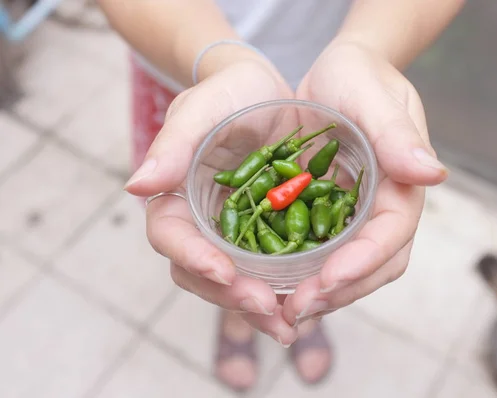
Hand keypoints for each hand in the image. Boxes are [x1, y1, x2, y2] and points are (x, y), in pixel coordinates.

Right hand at [125, 59, 298, 345]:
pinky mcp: (269, 237)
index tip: (223, 271)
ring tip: (290, 324)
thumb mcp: (203, 107)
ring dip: (260, 308)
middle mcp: (202, 224)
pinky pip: (271, 273)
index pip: (171, 237)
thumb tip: (136, 187)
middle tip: (267, 308)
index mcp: (176, 197)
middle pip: (203, 274)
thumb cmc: (230, 93)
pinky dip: (286, 293)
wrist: (268, 93)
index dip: (193, 258)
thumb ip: (173, 144)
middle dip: (232, 295)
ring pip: (236, 284)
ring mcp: (235, 236)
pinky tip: (309, 305)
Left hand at [283, 41, 448, 324]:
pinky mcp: (335, 218)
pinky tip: (276, 287)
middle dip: (340, 291)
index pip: (392, 235)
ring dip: (323, 294)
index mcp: (404, 185)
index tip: (326, 280)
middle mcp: (387, 209)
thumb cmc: (358, 76)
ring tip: (283, 310)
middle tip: (296, 309)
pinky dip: (307, 276)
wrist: (340, 74)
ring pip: (353, 270)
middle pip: (375, 265)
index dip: (363, 262)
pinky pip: (326, 255)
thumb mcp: (372, 95)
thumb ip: (398, 134)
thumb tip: (433, 175)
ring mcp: (362, 217)